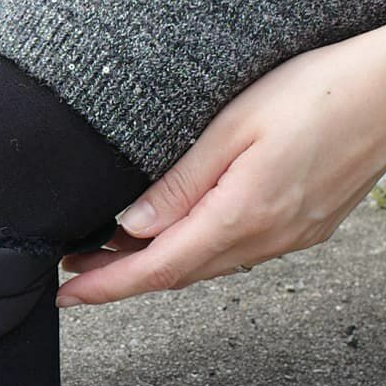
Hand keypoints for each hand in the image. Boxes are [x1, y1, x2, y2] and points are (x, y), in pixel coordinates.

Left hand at [58, 26, 385, 307]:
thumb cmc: (319, 91)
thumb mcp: (232, 126)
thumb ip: (179, 182)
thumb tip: (132, 227)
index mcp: (243, 216)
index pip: (158, 269)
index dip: (107, 286)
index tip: (66, 294)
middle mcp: (269, 238)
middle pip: (179, 274)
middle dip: (122, 277)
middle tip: (76, 268)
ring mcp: (292, 236)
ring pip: (208, 264)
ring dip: (157, 263)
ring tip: (110, 249)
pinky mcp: (306, 225)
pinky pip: (236, 250)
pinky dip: (194, 248)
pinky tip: (174, 231)